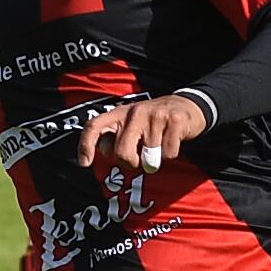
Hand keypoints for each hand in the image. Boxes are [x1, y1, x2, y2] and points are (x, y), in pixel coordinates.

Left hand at [76, 95, 209, 171]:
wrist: (186, 107)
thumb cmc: (152, 122)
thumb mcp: (130, 126)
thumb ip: (115, 138)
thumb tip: (105, 150)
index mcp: (119, 113)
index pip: (94, 126)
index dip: (86, 145)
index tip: (85, 163)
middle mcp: (134, 112)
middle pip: (121, 153)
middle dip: (131, 163)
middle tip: (139, 160)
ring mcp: (155, 115)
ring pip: (149, 156)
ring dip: (155, 158)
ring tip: (159, 144)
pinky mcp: (174, 120)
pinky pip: (169, 153)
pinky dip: (171, 153)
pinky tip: (171, 140)